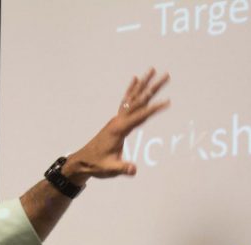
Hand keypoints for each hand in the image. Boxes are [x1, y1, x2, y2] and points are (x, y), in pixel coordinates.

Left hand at [64, 68, 170, 182]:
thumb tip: (133, 170)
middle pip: (139, 101)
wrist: (82, 162)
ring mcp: (116, 119)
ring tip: (152, 70)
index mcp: (119, 129)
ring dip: (143, 83)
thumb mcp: (110, 169)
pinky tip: (135, 80)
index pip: (140, 116)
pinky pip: (126, 101)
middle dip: (153, 88)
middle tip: (166, 75)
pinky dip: (131, 90)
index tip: (168, 102)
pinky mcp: (115, 120)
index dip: (154, 109)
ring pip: (133, 98)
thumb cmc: (96, 165)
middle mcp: (118, 120)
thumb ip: (122, 168)